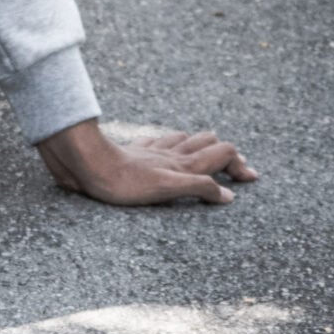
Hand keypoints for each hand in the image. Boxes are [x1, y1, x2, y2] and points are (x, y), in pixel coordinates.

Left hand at [35, 118, 257, 206]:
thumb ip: (199, 188)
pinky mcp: (130, 151)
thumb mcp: (167, 189)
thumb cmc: (123, 182)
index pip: (223, 152)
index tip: (249, 180)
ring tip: (204, 156)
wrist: (85, 165)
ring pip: (184, 138)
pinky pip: (155, 142)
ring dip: (198, 144)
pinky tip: (162, 150)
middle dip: (224, 152)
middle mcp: (170, 153)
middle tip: (231, 168)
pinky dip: (167, 144)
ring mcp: (150, 150)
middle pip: (208, 141)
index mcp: (183, 163)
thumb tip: (228, 195)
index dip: (240, 164)